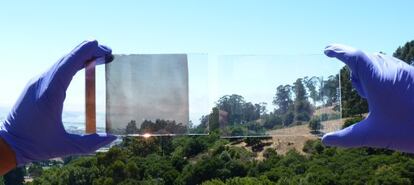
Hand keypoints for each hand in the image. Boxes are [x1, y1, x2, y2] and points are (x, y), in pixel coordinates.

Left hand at [0, 40, 115, 165]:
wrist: (7, 144)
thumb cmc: (35, 145)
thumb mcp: (65, 146)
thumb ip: (91, 143)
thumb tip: (113, 138)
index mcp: (50, 94)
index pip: (69, 64)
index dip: (85, 52)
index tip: (101, 47)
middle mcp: (42, 83)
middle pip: (67, 58)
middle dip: (88, 51)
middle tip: (108, 51)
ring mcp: (37, 82)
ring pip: (61, 61)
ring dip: (80, 55)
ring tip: (99, 55)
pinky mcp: (36, 85)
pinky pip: (56, 67)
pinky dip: (72, 62)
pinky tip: (83, 64)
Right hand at [322, 44, 413, 152]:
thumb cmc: (408, 131)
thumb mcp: (373, 136)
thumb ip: (347, 138)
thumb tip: (326, 141)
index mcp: (377, 80)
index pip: (354, 57)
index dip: (339, 51)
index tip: (327, 50)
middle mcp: (391, 70)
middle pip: (365, 59)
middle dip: (356, 71)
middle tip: (362, 93)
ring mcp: (404, 71)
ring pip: (379, 61)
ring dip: (369, 72)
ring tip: (374, 96)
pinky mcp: (413, 75)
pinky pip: (392, 66)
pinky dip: (383, 74)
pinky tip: (389, 94)